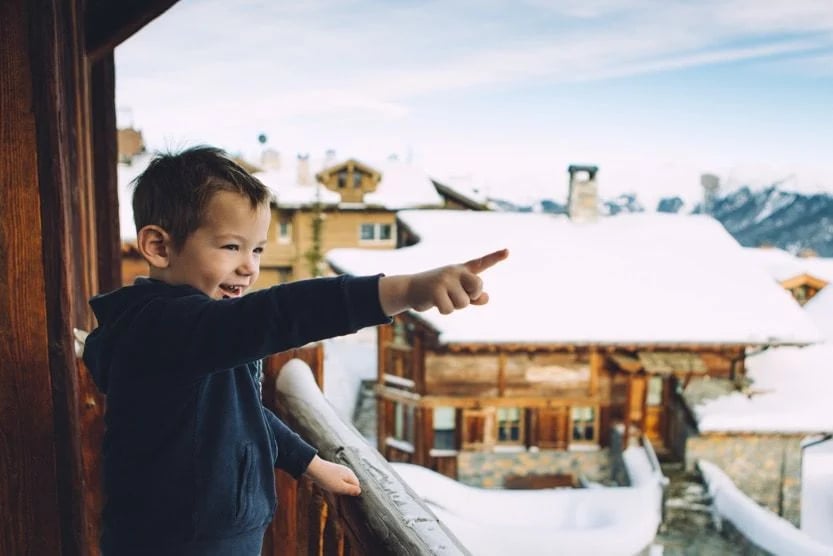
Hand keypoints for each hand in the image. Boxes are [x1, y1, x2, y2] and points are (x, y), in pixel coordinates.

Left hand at [304, 456, 360, 495]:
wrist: (314, 468)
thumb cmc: (327, 478)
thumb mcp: (340, 487)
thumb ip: (350, 490)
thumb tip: (359, 491)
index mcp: (350, 474)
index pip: (357, 485)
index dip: (352, 492)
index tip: (345, 497)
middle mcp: (347, 471)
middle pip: (351, 483)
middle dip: (346, 489)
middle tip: (338, 494)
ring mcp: (340, 470)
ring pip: (344, 481)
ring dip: (340, 487)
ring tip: (332, 489)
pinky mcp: (333, 470)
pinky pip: (338, 479)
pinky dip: (335, 483)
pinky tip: (329, 484)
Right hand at [379, 248, 508, 314]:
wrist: (410, 289)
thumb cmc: (436, 291)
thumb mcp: (457, 293)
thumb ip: (474, 297)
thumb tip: (486, 298)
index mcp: (462, 270)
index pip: (481, 263)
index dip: (496, 257)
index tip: (508, 251)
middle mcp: (455, 271)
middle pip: (478, 287)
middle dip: (471, 296)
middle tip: (457, 295)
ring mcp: (445, 279)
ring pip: (463, 303)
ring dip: (454, 306)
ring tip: (442, 298)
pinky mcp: (435, 290)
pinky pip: (449, 309)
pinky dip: (443, 310)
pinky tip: (434, 302)